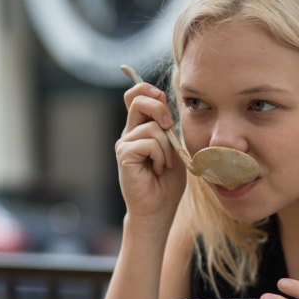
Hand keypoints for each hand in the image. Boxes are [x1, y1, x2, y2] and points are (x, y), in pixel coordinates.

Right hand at [117, 82, 187, 220]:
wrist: (159, 209)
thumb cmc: (167, 182)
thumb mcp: (174, 148)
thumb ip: (168, 126)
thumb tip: (162, 98)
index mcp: (140, 128)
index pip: (135, 96)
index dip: (147, 89)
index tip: (162, 98)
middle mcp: (129, 133)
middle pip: (139, 100)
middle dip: (160, 109)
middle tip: (170, 129)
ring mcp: (124, 144)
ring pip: (152, 128)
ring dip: (167, 148)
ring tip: (164, 165)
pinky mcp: (124, 155)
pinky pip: (149, 143)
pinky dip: (160, 157)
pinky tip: (158, 170)